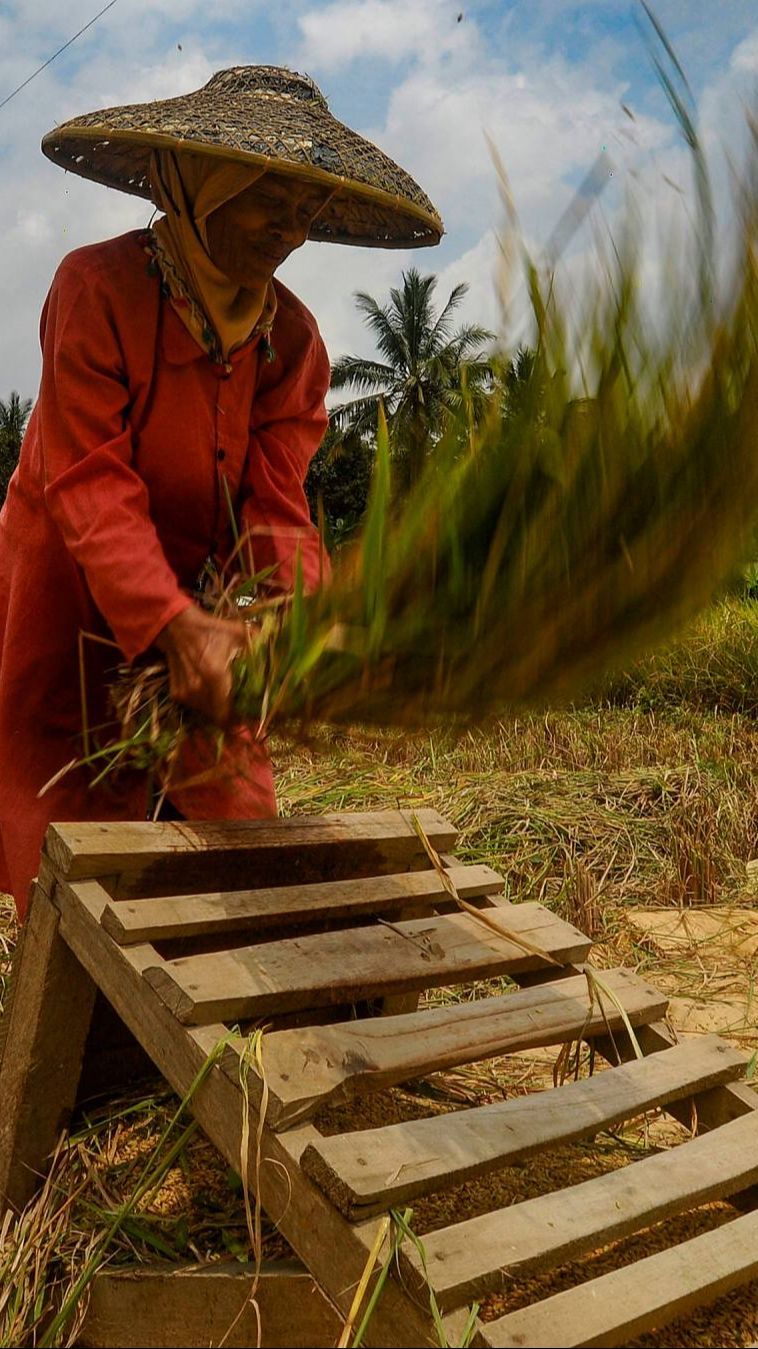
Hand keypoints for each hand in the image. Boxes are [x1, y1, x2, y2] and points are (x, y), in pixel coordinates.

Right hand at [155, 605, 249, 726]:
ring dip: (218, 710)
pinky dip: (205, 703)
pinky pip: (196, 706)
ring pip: (207, 713)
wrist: (177, 627)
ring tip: (228, 701)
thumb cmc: (210, 630)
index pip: (228, 715)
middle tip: (242, 712)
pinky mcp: (177, 693)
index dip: (240, 722)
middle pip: (219, 718)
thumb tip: (281, 651)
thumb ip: (260, 644)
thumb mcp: (239, 633)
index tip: (250, 721)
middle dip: (231, 718)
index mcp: (216, 676)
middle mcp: (198, 689)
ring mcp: (186, 693)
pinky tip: (211, 692)